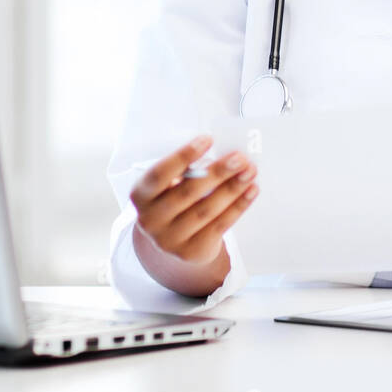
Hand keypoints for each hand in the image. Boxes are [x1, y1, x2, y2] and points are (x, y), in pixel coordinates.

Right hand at [130, 136, 259, 266]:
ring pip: (206, 210)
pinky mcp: (191, 252)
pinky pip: (219, 226)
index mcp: (140, 195)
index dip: (183, 156)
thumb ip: (188, 171)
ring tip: (250, 172)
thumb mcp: (170, 184)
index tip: (208, 139)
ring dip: (232, 188)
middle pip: (187, 192)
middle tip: (239, 158)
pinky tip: (251, 191)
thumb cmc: (173, 198)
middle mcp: (150, 220)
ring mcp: (169, 240)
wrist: (172, 239)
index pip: (160, 174)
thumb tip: (224, 155)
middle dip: (217, 172)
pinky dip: (238, 206)